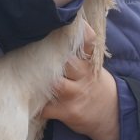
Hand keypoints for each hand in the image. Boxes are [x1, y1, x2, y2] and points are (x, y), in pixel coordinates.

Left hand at [40, 23, 119, 139]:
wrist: (112, 115)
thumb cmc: (95, 86)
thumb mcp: (93, 68)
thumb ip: (78, 54)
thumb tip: (59, 32)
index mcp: (89, 63)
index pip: (87, 43)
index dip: (79, 33)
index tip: (66, 24)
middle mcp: (84, 76)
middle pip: (66, 62)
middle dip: (50, 57)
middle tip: (32, 52)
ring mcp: (75, 95)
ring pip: (55, 84)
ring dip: (40, 81)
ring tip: (27, 77)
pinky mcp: (68, 112)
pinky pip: (46, 108)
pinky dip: (37, 105)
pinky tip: (31, 101)